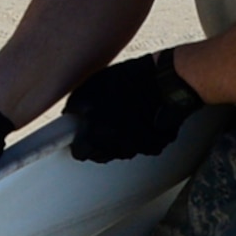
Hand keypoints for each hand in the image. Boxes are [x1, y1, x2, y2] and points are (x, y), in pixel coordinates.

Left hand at [64, 50, 202, 162]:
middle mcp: (117, 146)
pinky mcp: (156, 145)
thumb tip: (69, 116)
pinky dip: (141, 137)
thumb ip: (76, 105)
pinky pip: (143, 147)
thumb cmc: (129, 80)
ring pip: (122, 152)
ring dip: (120, 141)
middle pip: (101, 155)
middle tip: (102, 124)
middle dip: (99, 143)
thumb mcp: (93, 85)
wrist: (165, 80)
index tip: (81, 136)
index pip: (81, 153)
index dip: (80, 143)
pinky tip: (142, 120)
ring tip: (124, 118)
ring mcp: (138, 148)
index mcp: (98, 133)